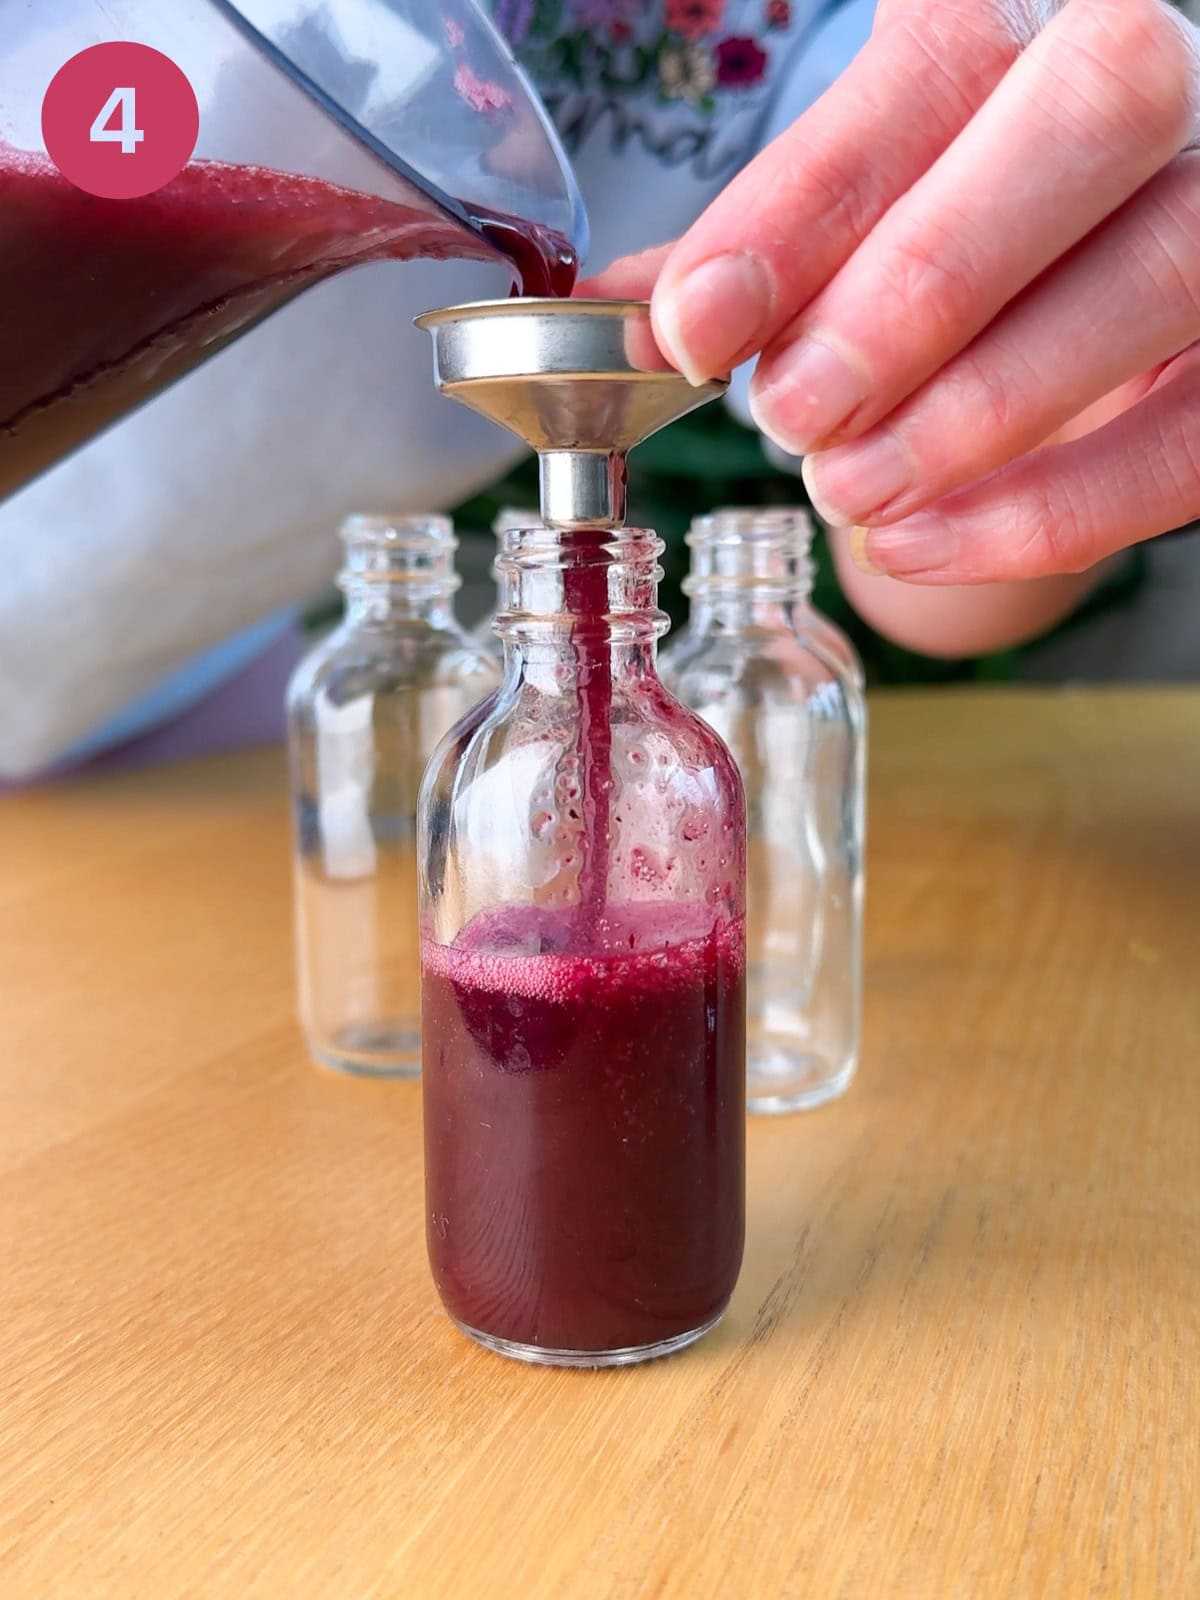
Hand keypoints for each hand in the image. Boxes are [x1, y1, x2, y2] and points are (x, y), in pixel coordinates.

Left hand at [593, 0, 1199, 584]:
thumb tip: (612, 322)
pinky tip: (919, 547)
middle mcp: (1154, 78)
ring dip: (981, 407)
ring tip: (851, 492)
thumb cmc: (949, 236)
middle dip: (921, 286)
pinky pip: (1187, 438)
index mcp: (1019, 25)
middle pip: (1087, 120)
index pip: (928, 75)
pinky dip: (1051, 512)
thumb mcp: (852, 213)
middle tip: (798, 414)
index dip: (804, 208)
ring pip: (1160, 271)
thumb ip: (755, 254)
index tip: (698, 326)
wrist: (1077, 280)